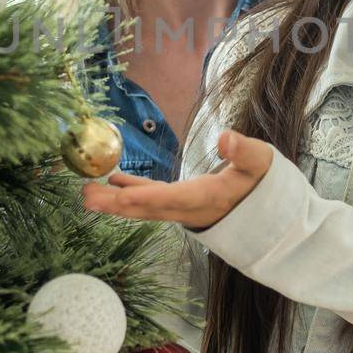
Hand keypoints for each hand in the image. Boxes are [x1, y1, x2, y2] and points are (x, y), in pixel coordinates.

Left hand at [80, 130, 274, 230]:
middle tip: (87, 197)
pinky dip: (131, 193)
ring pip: (144, 207)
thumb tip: (226, 137)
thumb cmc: (261, 184)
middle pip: (148, 208)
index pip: (174, 198)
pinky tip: (113, 182)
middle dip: (116, 205)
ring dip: (115, 202)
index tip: (122, 196)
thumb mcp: (261, 163)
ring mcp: (181, 209)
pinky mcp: (179, 203)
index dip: (148, 198)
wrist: (265, 214)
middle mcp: (189, 209)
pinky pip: (150, 200)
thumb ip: (244, 151)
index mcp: (207, 198)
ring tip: (87, 195)